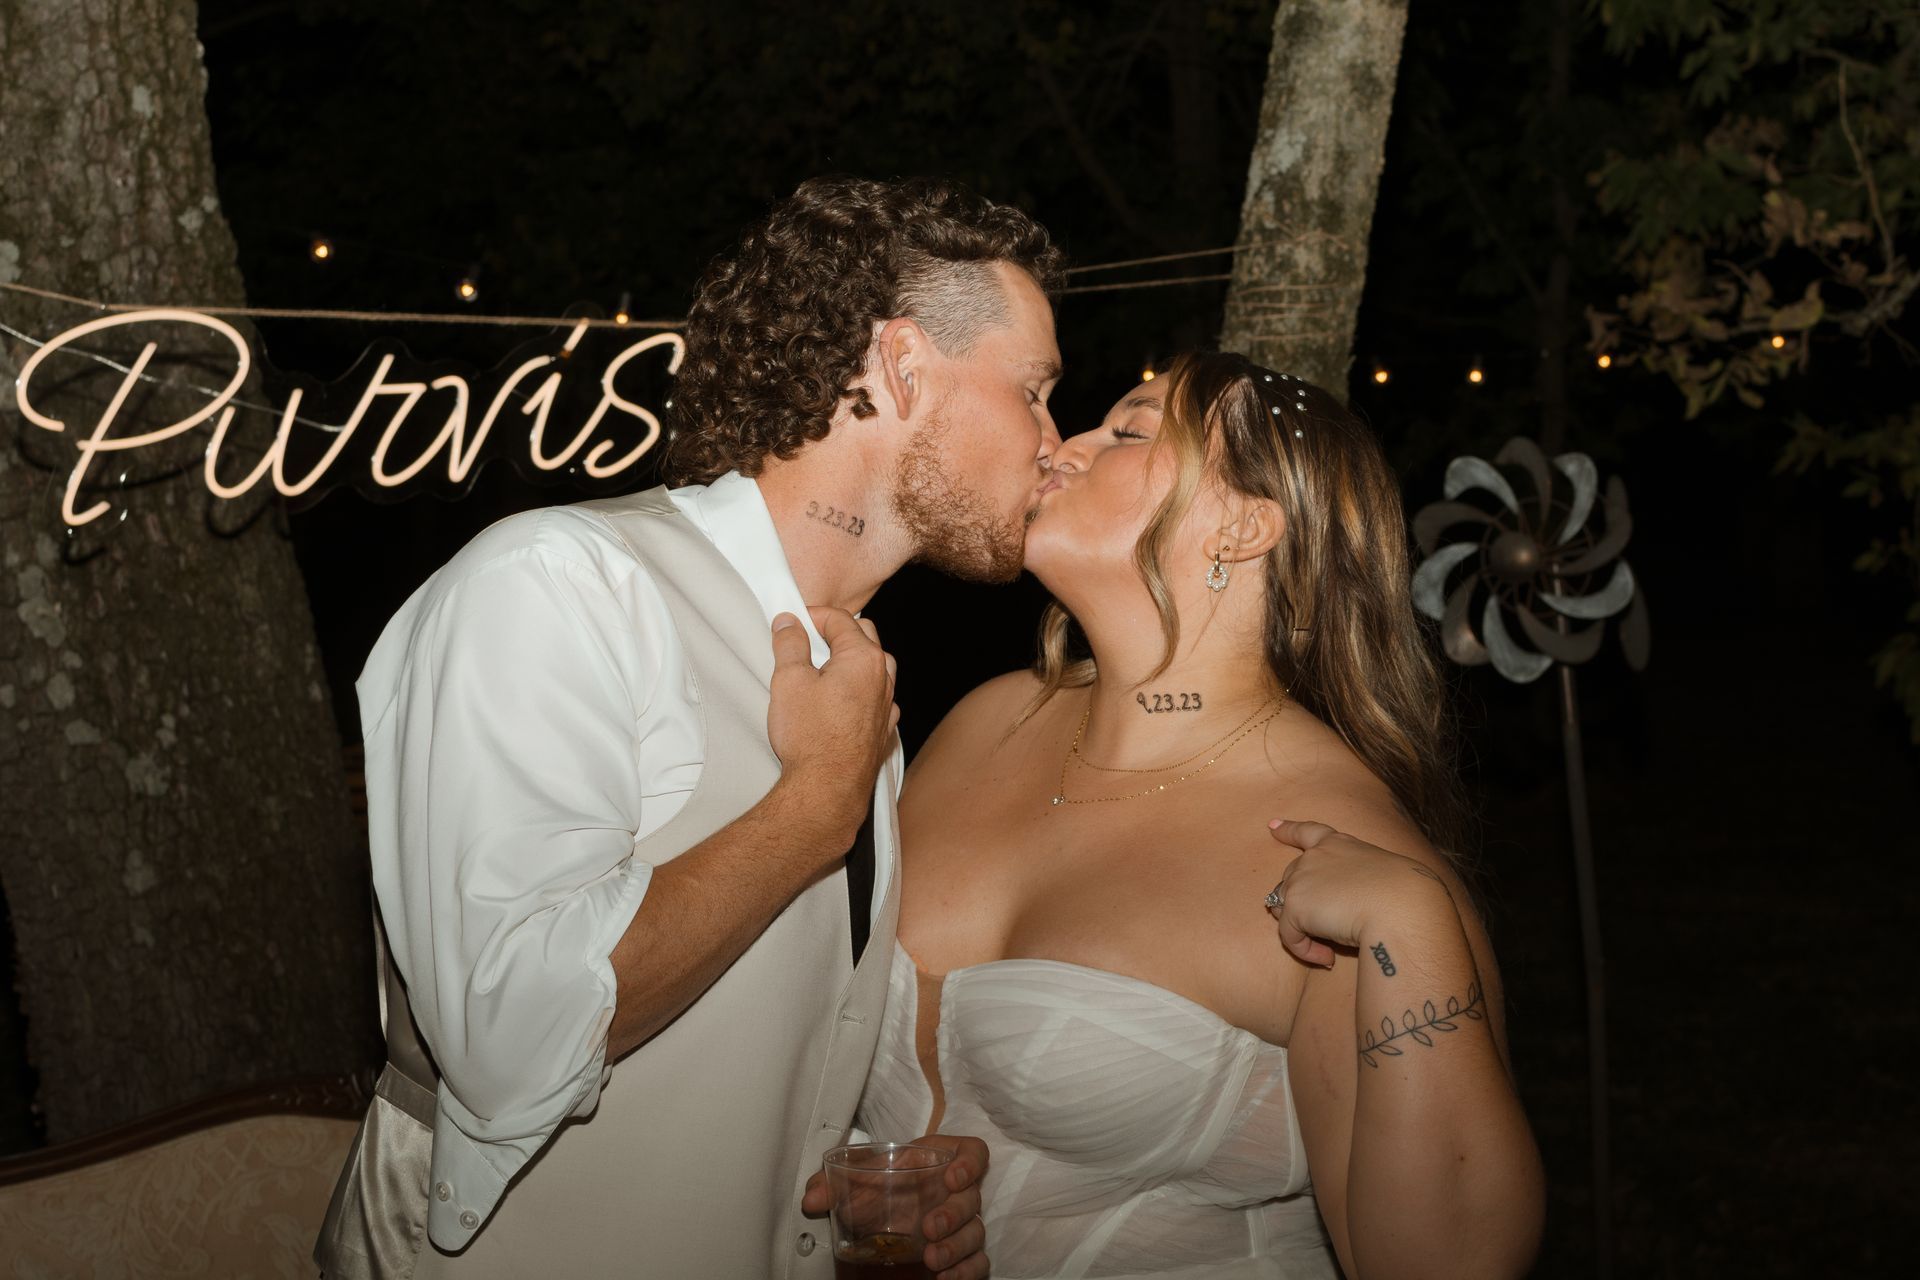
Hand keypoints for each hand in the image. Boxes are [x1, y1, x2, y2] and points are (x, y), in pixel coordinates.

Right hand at [767, 607, 898, 847]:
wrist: (827, 789)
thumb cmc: (810, 737)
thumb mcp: (789, 681)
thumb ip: (790, 644)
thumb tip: (789, 623)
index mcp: (863, 658)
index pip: (840, 619)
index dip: (813, 616)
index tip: (793, 623)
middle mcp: (883, 678)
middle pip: (864, 637)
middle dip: (836, 633)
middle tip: (806, 643)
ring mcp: (887, 705)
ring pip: (876, 667)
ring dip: (852, 660)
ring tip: (823, 671)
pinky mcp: (883, 730)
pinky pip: (878, 698)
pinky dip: (862, 690)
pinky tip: (842, 701)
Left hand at [801, 1133, 989, 1279]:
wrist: (874, 1217)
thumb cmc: (873, 1189)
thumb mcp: (854, 1183)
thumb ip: (831, 1186)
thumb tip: (810, 1199)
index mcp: (938, 1161)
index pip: (972, 1152)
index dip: (970, 1162)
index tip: (952, 1176)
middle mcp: (955, 1192)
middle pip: (972, 1198)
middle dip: (953, 1214)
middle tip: (928, 1228)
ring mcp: (960, 1224)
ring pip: (974, 1232)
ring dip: (957, 1247)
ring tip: (932, 1259)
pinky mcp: (960, 1253)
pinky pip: (977, 1261)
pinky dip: (966, 1271)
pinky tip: (945, 1277)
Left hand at [1264, 819, 1454, 967]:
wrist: (1400, 907)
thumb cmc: (1403, 896)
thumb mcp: (1378, 877)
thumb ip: (1351, 883)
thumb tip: (1335, 909)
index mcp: (1338, 845)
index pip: (1308, 833)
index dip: (1288, 830)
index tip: (1272, 827)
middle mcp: (1314, 857)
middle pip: (1291, 881)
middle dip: (1300, 905)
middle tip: (1326, 928)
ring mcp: (1301, 879)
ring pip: (1285, 909)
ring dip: (1303, 930)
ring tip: (1330, 947)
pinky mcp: (1295, 906)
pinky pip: (1289, 936)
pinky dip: (1305, 950)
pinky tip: (1328, 958)